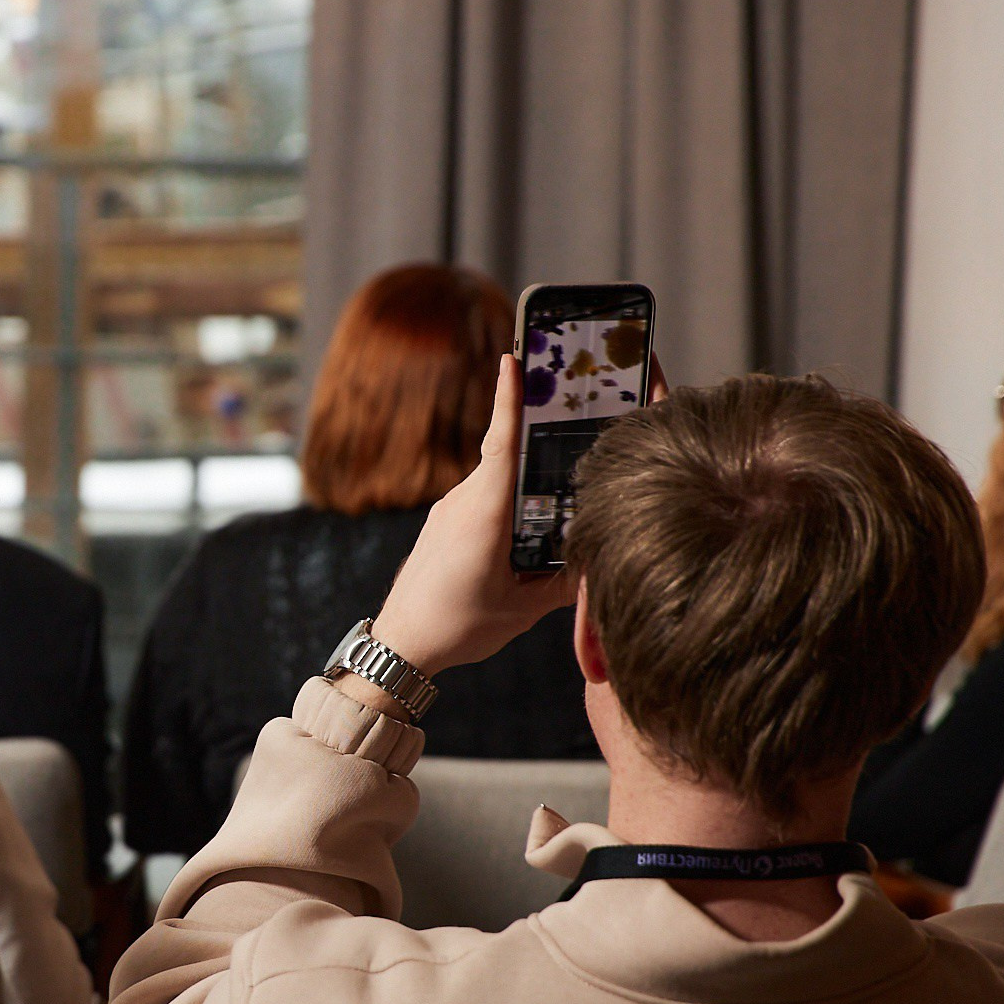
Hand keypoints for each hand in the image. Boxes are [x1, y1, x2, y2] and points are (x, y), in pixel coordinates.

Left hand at [373, 354, 578, 676]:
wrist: (401, 645)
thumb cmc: (459, 627)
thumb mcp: (523, 608)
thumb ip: (566, 582)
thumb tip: (603, 557)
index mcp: (484, 516)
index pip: (500, 445)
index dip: (509, 401)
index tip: (513, 358)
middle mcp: (463, 503)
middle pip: (506, 454)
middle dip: (536, 430)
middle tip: (570, 403)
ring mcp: (450, 510)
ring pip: (496, 479)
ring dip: (525, 475)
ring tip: (559, 478)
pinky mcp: (445, 522)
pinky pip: (483, 497)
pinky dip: (507, 498)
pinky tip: (529, 519)